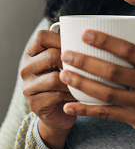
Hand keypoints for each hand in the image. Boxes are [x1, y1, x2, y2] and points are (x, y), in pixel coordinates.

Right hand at [21, 29, 76, 148]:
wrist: (59, 112)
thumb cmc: (67, 82)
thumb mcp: (66, 62)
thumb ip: (71, 49)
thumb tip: (93, 36)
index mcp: (32, 53)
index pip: (42, 36)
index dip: (61, 38)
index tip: (78, 45)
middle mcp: (26, 68)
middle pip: (51, 55)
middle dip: (73, 61)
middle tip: (88, 66)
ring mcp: (28, 87)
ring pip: (55, 78)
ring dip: (75, 81)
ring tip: (87, 82)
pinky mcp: (34, 103)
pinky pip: (58, 95)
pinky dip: (73, 95)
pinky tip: (81, 95)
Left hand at [60, 30, 134, 148]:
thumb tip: (114, 34)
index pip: (129, 49)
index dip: (106, 41)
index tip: (85, 33)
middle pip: (114, 72)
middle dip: (86, 62)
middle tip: (66, 55)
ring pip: (107, 94)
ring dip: (82, 84)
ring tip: (64, 75)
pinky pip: (107, 114)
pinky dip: (86, 110)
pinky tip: (69, 106)